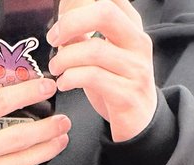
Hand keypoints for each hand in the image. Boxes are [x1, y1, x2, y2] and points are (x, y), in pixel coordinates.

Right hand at [0, 77, 69, 164]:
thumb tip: (10, 99)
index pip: (0, 103)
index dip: (27, 93)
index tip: (45, 87)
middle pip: (18, 137)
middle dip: (47, 129)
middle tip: (62, 121)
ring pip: (21, 162)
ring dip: (46, 150)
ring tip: (59, 139)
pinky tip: (33, 158)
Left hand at [47, 0, 157, 142]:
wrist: (139, 122)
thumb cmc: (117, 84)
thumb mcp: (102, 54)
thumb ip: (84, 35)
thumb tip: (61, 20)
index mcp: (132, 26)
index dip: (80, 1)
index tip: (61, 14)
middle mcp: (138, 43)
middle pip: (105, 13)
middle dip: (71, 22)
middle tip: (54, 38)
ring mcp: (135, 69)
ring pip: (95, 49)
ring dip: (66, 58)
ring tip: (56, 67)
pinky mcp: (127, 95)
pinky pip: (93, 77)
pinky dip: (71, 78)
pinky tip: (64, 83)